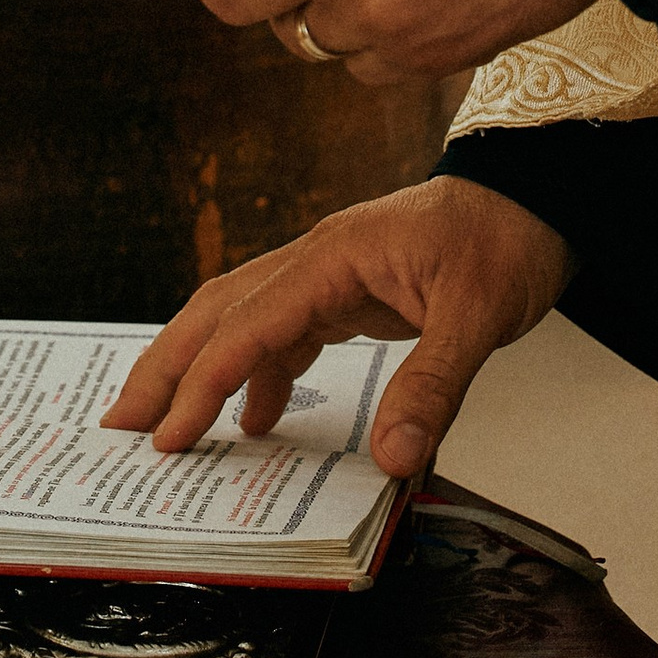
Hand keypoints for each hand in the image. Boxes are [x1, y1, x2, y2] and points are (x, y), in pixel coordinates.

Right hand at [100, 176, 569, 477]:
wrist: (537, 196)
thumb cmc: (508, 239)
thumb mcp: (480, 315)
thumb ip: (434, 387)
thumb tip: (395, 461)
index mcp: (335, 255)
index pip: (250, 324)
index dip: (203, 383)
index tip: (168, 436)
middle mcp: (318, 258)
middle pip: (219, 309)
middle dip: (166, 366)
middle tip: (121, 424)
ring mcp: (330, 273)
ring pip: (242, 318)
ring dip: (201, 368)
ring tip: (167, 426)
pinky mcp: (349, 290)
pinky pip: (283, 332)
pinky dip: (258, 375)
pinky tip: (258, 421)